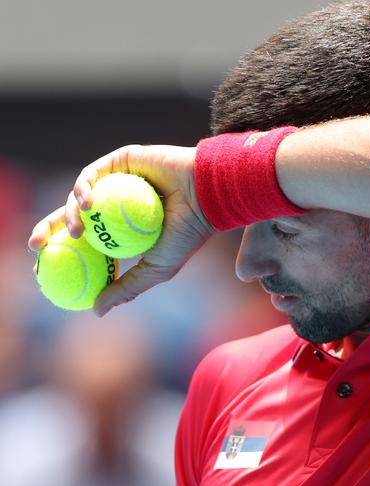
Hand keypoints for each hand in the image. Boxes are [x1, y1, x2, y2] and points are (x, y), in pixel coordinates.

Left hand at [28, 144, 214, 315]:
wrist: (207, 198)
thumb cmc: (188, 234)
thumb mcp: (155, 270)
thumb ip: (126, 288)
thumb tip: (95, 312)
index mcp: (123, 229)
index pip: (84, 240)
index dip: (60, 250)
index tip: (42, 266)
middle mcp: (117, 204)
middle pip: (72, 216)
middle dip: (47, 229)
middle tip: (34, 245)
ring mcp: (118, 182)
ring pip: (80, 196)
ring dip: (69, 214)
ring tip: (77, 230)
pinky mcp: (121, 161)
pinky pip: (93, 174)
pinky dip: (84, 188)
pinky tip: (87, 204)